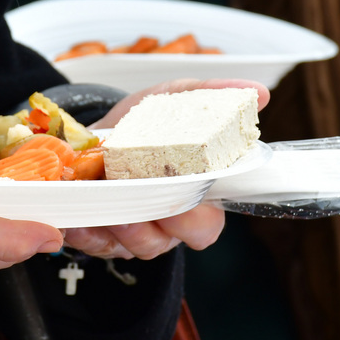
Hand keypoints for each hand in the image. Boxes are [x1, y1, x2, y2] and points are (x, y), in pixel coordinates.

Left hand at [65, 78, 270, 258]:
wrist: (93, 129)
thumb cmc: (143, 123)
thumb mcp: (174, 99)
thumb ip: (212, 94)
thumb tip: (258, 92)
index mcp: (195, 199)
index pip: (208, 226)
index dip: (198, 217)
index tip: (184, 194)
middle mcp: (167, 222)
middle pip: (170, 241)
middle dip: (158, 225)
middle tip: (141, 199)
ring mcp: (134, 233)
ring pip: (136, 247)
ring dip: (123, 227)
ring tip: (110, 201)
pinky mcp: (101, 236)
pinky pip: (97, 246)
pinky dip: (88, 232)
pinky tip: (81, 218)